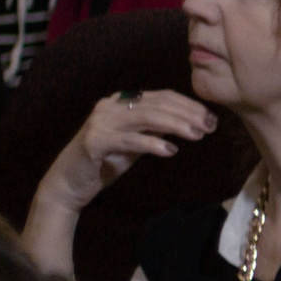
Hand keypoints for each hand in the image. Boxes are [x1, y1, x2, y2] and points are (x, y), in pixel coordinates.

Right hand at [40, 89, 215, 213]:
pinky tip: (171, 150)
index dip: (188, 105)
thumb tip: (187, 122)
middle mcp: (110, 106)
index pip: (161, 97)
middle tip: (209, 126)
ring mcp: (101, 122)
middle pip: (156, 104)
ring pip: (145, 117)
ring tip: (197, 135)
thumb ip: (155, 129)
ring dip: (175, 125)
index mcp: (121, 102)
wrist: (70, 183)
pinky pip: (129, 139)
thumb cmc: (105, 162)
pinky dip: (152, 143)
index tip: (210, 117)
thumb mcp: (136, 142)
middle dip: (187, 114)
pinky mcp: (95, 141)